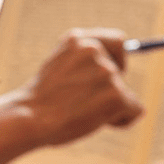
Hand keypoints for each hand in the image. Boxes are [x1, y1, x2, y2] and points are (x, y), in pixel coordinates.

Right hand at [23, 28, 144, 144]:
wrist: (29, 118)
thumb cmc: (39, 102)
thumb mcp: (58, 68)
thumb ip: (82, 64)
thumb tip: (115, 72)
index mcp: (77, 40)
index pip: (117, 41)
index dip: (116, 59)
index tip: (109, 74)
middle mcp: (94, 50)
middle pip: (121, 70)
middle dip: (109, 89)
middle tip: (82, 103)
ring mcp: (106, 72)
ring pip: (125, 94)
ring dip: (109, 108)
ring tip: (82, 114)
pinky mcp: (116, 95)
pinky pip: (134, 110)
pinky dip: (122, 121)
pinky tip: (96, 123)